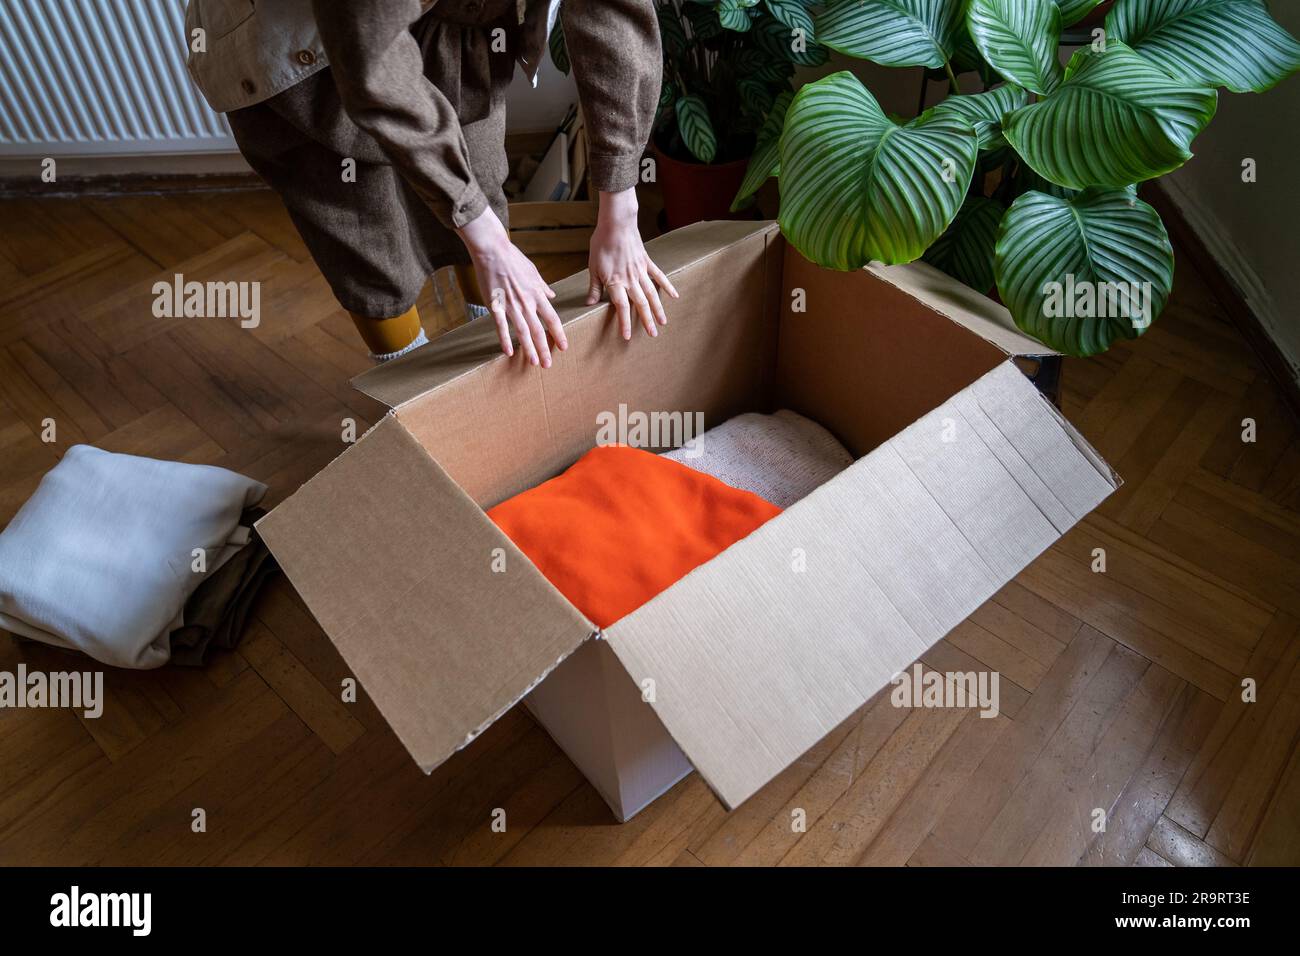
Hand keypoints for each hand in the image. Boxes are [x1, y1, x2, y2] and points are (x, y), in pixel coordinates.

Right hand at [457, 207, 566, 366]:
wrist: (492, 250)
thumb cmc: (512, 258)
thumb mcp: (533, 271)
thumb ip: (543, 286)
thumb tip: (552, 295)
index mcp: (537, 294)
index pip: (552, 319)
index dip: (559, 334)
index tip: (564, 346)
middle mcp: (527, 302)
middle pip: (539, 330)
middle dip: (544, 349)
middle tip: (548, 364)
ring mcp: (511, 305)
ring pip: (522, 331)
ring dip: (528, 349)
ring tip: (533, 362)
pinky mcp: (495, 305)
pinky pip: (501, 326)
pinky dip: (505, 340)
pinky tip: (508, 352)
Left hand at [586, 188, 678, 339]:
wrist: (616, 223)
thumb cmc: (601, 244)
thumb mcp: (593, 267)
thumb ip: (594, 286)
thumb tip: (590, 303)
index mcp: (615, 281)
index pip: (621, 307)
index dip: (624, 323)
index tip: (627, 337)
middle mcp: (630, 279)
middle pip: (640, 304)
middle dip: (646, 321)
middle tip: (652, 335)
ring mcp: (640, 271)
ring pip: (652, 294)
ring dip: (658, 309)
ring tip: (663, 323)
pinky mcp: (646, 262)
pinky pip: (659, 276)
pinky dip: (668, 286)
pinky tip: (675, 296)